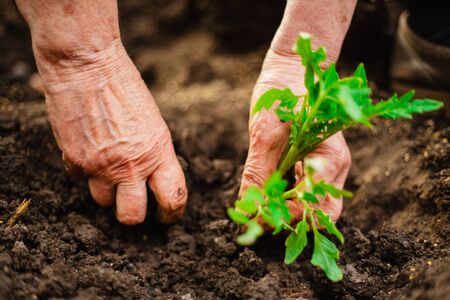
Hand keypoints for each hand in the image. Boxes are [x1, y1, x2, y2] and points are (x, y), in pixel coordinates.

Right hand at [38, 40, 186, 224]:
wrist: (87, 66)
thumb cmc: (124, 87)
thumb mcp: (152, 122)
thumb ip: (153, 153)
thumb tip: (151, 178)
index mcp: (158, 153)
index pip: (173, 198)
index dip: (172, 213)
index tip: (169, 217)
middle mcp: (130, 166)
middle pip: (132, 215)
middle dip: (134, 214)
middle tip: (134, 206)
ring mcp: (100, 166)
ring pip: (102, 201)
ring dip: (106, 190)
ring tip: (108, 168)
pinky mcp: (74, 160)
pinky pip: (80, 179)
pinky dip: (85, 171)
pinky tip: (88, 150)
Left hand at [240, 49, 350, 222]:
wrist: (290, 68)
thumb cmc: (283, 92)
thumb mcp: (266, 131)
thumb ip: (259, 171)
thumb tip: (247, 208)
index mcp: (330, 159)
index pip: (319, 208)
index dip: (290, 219)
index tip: (259, 218)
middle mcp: (332, 167)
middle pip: (320, 212)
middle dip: (291, 221)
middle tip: (259, 220)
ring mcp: (323, 164)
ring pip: (311, 203)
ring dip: (285, 210)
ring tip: (258, 208)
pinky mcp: (311, 161)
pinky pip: (301, 188)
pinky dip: (284, 196)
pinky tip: (264, 193)